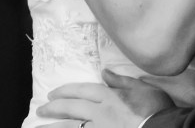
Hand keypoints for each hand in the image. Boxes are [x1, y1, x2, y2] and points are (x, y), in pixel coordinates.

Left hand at [38, 69, 173, 127]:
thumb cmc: (155, 109)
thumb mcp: (142, 88)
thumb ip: (121, 81)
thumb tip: (104, 72)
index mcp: (109, 97)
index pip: (82, 91)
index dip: (66, 91)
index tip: (53, 94)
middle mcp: (100, 113)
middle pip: (71, 109)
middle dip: (54, 109)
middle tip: (41, 111)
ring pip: (71, 127)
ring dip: (53, 127)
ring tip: (39, 127)